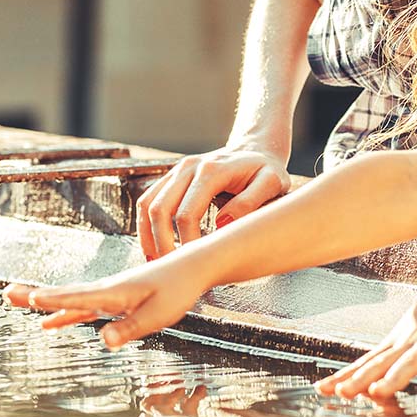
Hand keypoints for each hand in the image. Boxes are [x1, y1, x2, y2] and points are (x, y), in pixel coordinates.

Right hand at [2, 258, 209, 348]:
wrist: (192, 267)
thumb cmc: (177, 291)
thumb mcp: (157, 315)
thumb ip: (129, 328)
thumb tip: (102, 340)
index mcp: (115, 292)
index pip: (79, 297)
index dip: (55, 300)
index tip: (31, 298)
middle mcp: (106, 290)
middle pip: (64, 294)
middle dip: (35, 295)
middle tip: (6, 293)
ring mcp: (108, 294)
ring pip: (69, 300)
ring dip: (44, 302)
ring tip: (18, 301)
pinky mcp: (114, 299)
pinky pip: (82, 307)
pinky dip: (64, 313)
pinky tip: (52, 323)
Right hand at [136, 147, 290, 258]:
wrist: (254, 148)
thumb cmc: (265, 170)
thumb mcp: (271, 182)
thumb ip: (250, 202)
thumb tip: (223, 224)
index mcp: (211, 171)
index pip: (186, 214)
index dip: (186, 243)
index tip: (195, 263)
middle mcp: (189, 168)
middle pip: (159, 210)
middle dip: (162, 243)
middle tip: (172, 268)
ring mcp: (177, 170)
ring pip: (147, 204)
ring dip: (147, 235)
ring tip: (156, 260)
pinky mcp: (172, 176)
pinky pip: (148, 199)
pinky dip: (145, 224)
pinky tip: (153, 244)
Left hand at [315, 285, 416, 400]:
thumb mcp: (407, 337)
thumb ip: (389, 360)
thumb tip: (368, 383)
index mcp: (396, 345)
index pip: (365, 363)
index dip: (344, 376)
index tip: (321, 389)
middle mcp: (408, 344)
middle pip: (379, 365)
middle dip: (358, 380)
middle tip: (339, 393)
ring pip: (412, 362)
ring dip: (395, 378)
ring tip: (378, 391)